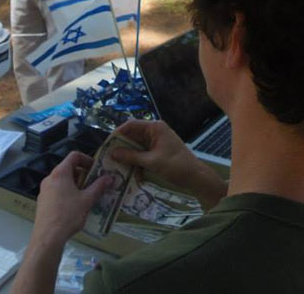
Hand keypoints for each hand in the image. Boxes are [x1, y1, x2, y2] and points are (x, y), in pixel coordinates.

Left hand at [32, 151, 111, 244]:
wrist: (48, 237)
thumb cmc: (68, 215)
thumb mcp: (87, 200)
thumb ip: (99, 186)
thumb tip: (110, 177)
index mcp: (60, 173)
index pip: (74, 156)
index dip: (87, 159)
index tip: (96, 169)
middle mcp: (50, 178)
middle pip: (68, 168)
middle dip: (83, 174)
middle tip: (94, 184)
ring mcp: (44, 190)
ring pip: (62, 181)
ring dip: (75, 184)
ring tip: (86, 196)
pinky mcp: (42, 201)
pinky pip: (57, 191)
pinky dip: (67, 193)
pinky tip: (74, 207)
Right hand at [112, 120, 226, 209]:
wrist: (196, 177)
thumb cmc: (176, 166)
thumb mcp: (151, 162)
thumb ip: (131, 156)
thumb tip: (112, 152)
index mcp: (155, 128)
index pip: (131, 125)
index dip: (117, 134)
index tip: (107, 145)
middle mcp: (154, 131)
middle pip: (132, 136)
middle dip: (122, 148)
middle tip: (109, 158)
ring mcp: (156, 142)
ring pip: (136, 147)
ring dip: (129, 158)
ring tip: (119, 167)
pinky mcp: (158, 152)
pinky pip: (143, 154)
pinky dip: (138, 163)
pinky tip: (135, 175)